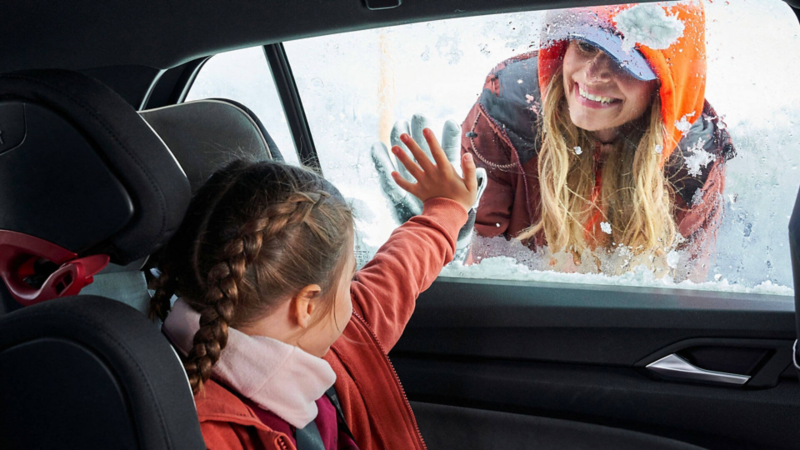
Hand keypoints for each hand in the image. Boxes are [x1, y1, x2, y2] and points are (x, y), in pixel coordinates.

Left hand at [371, 114, 486, 261]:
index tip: (425, 129)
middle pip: (420, 157)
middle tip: (402, 135)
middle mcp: (432, 175)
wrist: (450, 217)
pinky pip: (406, 186)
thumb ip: (469, 170)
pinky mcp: (418, 192)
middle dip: (411, 145)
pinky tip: (392, 173)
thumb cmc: (463, 199)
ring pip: (411, 168)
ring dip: (402, 157)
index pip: (438, 153)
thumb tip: (467, 155)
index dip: (431, 141)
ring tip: (394, 147)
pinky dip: (399, 181)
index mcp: (446, 172)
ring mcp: (424, 184)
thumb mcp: (471, 185)